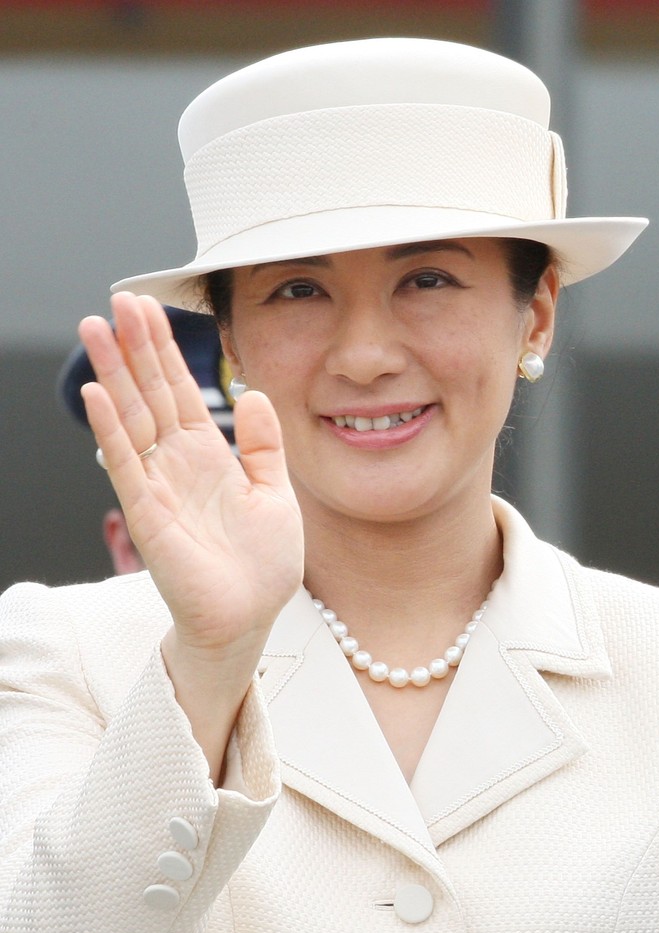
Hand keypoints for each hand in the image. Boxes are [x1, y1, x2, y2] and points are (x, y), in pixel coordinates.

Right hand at [79, 292, 303, 656]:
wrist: (250, 617)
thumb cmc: (262, 565)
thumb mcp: (276, 493)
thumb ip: (264, 445)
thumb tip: (252, 392)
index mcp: (208, 456)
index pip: (179, 391)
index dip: (164, 350)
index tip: (148, 308)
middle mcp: (177, 464)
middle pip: (149, 394)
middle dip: (135, 347)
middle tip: (117, 300)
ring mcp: (159, 487)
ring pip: (131, 419)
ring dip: (114, 374)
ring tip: (96, 328)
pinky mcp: (150, 516)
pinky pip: (127, 465)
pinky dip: (112, 430)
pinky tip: (98, 394)